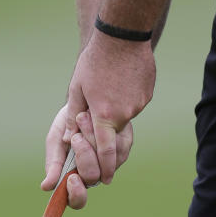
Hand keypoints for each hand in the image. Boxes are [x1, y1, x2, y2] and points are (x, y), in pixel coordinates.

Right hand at [41, 104, 134, 209]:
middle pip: (92, 178)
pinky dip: (103, 130)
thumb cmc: (67, 125)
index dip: (76, 194)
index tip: (70, 179)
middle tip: (75, 137)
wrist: (85, 101)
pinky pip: (117, 146)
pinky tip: (93, 117)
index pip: (77, 199)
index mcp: (75, 177)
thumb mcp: (56, 142)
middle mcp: (95, 173)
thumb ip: (53, 164)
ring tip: (81, 119)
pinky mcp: (124, 147)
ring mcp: (112, 163)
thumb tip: (45, 187)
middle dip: (83, 156)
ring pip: (106, 162)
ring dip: (91, 138)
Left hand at [66, 30, 153, 183]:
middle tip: (100, 120)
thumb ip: (75, 117)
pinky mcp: (147, 96)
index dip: (104, 168)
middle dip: (106, 135)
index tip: (105, 180)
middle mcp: (124, 114)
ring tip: (106, 88)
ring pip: (124, 120)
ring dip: (114, 113)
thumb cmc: (94, 62)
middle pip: (114, 136)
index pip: (104, 151)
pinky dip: (125, 100)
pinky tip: (119, 82)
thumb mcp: (77, 89)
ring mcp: (139, 105)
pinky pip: (134, 106)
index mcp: (103, 115)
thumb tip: (68, 140)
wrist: (122, 36)